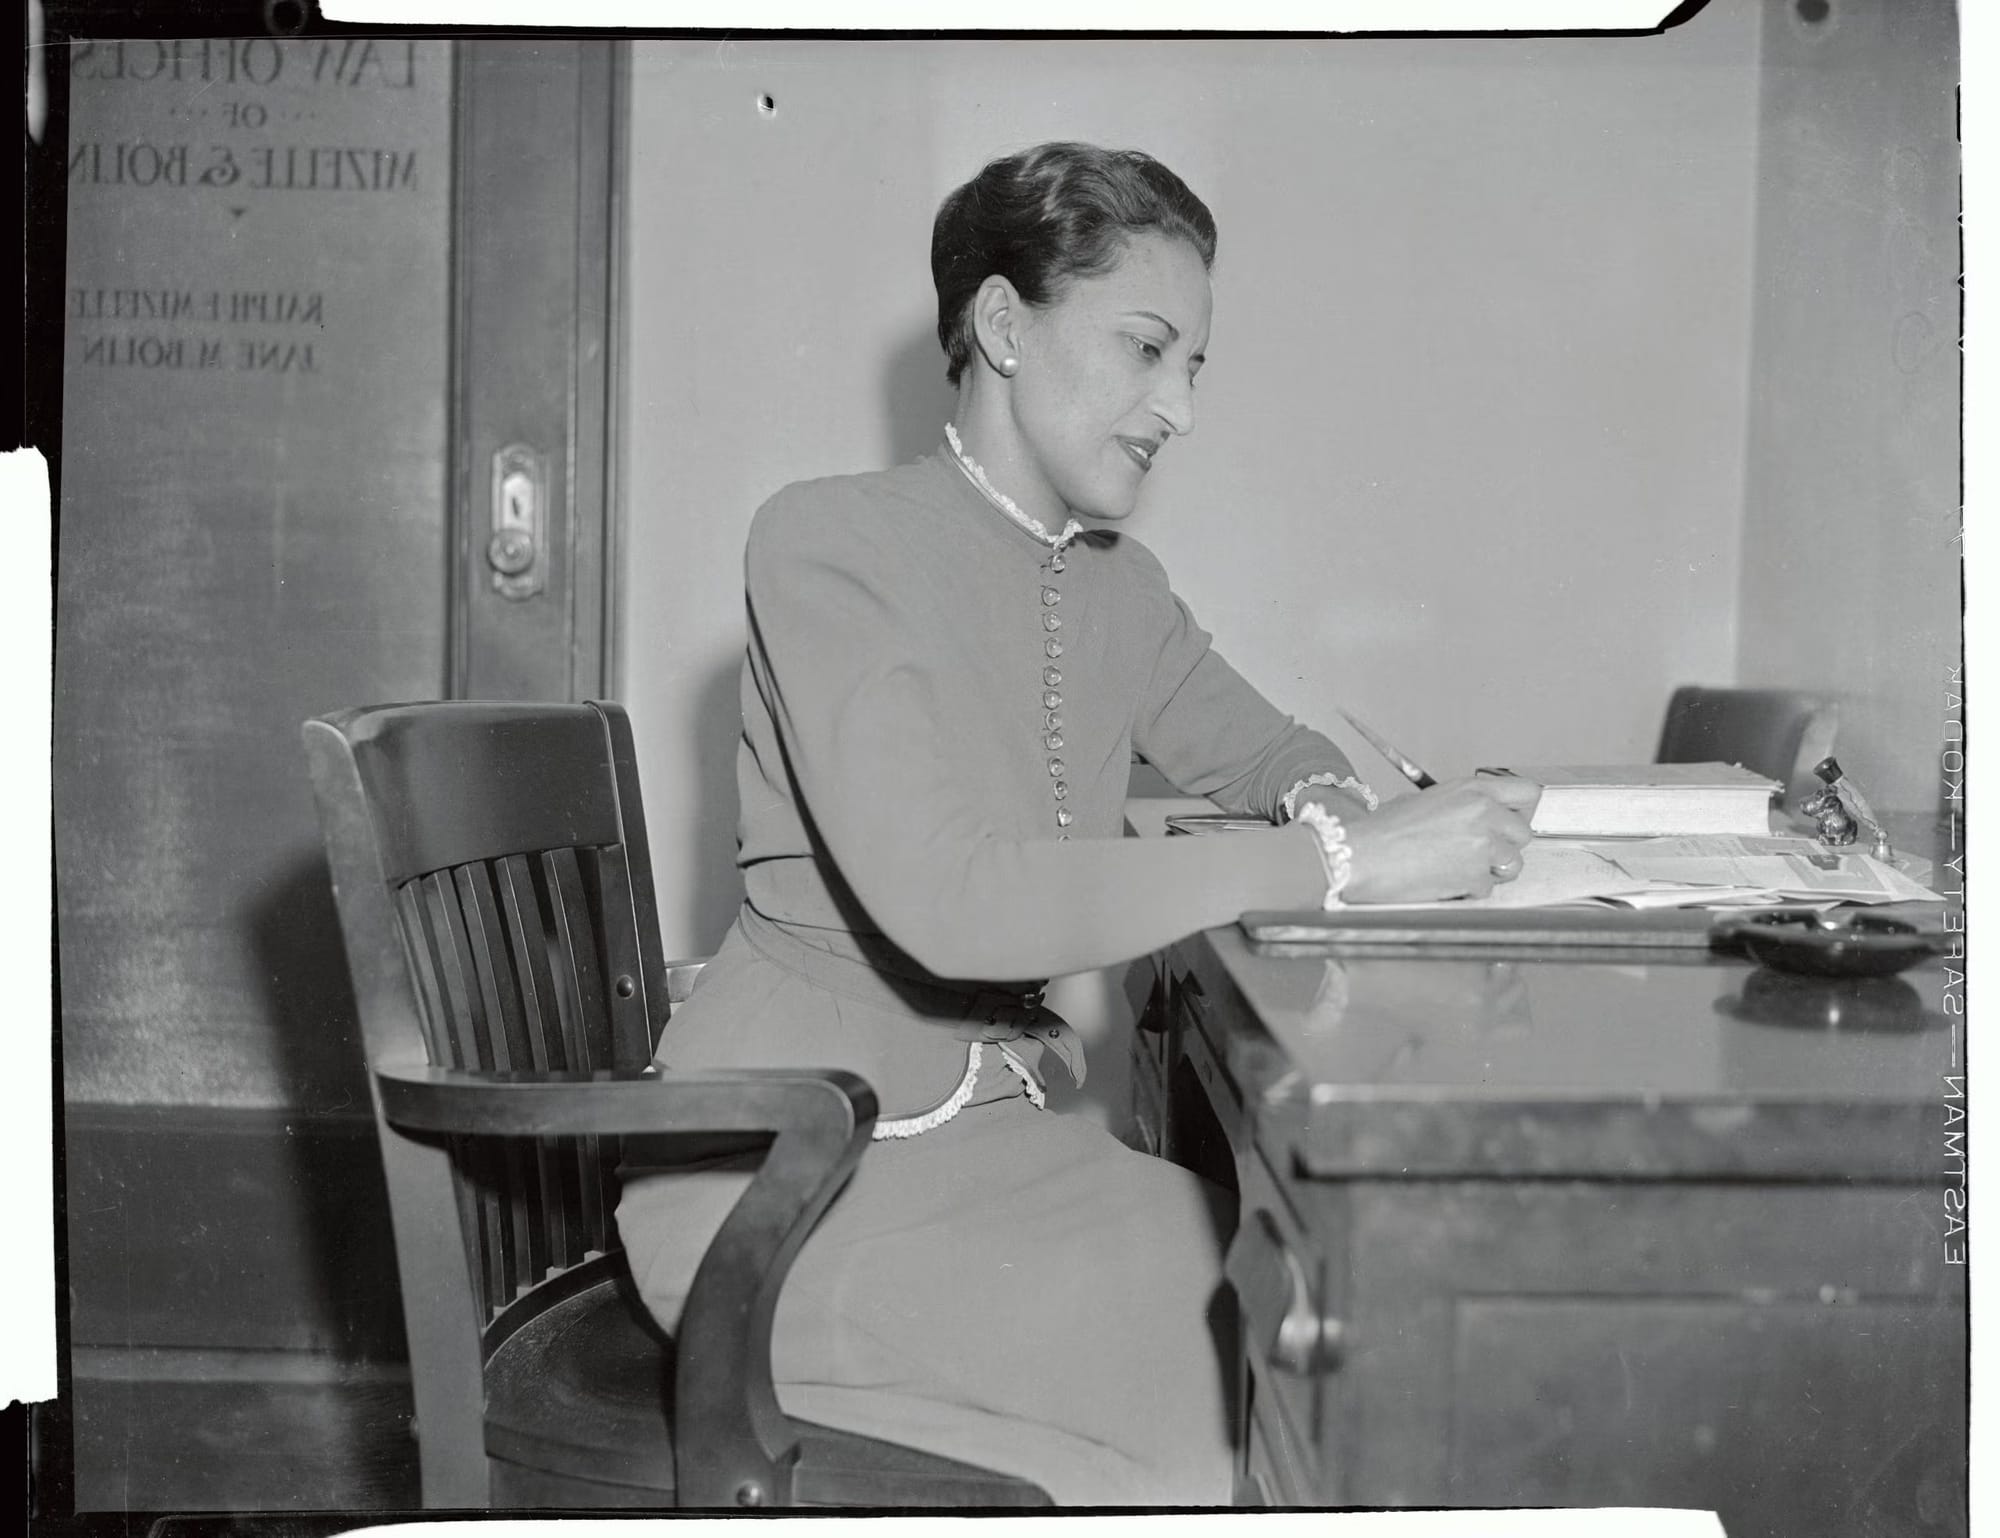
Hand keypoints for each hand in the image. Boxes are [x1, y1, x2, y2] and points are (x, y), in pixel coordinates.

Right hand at [1339, 775, 1540, 903]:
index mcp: (1471, 790)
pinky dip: (1468, 892)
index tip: (1509, 822)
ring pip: (1512, 865)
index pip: (1526, 792)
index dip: (1519, 811)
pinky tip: (1443, 882)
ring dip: (1489, 872)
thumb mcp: (1422, 802)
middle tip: (1477, 853)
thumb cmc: (1381, 832)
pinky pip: (1486, 889)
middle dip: (1504, 847)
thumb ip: (1457, 806)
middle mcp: (1483, 814)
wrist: (1362, 857)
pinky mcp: (1476, 876)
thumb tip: (1471, 818)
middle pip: (1523, 833)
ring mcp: (1483, 846)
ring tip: (1457, 870)